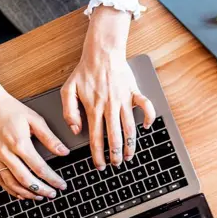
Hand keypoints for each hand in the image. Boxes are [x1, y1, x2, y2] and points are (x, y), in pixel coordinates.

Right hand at [0, 80, 69, 199]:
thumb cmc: (10, 109)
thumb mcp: (35, 119)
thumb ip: (50, 138)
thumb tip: (63, 151)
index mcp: (19, 143)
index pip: (39, 167)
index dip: (52, 179)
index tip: (61, 185)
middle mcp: (6, 153)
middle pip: (25, 179)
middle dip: (41, 190)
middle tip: (53, 194)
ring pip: (11, 183)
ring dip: (26, 193)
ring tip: (39, 196)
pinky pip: (0, 179)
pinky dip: (10, 189)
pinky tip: (20, 193)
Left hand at [61, 7, 155, 168]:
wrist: (102, 52)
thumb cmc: (85, 71)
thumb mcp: (67, 90)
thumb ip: (69, 111)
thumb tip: (76, 130)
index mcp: (94, 108)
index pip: (96, 138)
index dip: (98, 155)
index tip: (100, 165)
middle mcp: (110, 107)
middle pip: (114, 137)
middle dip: (115, 154)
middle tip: (115, 164)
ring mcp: (124, 100)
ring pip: (130, 127)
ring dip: (130, 144)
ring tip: (129, 155)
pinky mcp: (134, 92)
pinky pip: (146, 106)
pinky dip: (148, 117)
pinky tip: (145, 126)